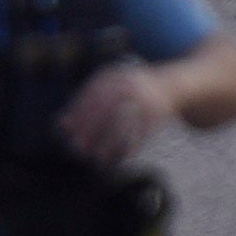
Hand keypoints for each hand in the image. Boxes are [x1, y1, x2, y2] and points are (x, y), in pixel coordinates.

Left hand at [58, 61, 173, 166]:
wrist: (174, 85)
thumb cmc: (132, 92)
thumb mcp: (108, 91)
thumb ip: (84, 105)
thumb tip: (60, 124)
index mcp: (112, 76)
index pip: (90, 95)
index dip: (77, 116)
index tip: (67, 135)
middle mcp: (128, 83)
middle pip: (104, 107)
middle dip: (89, 130)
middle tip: (78, 149)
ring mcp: (145, 96)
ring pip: (123, 121)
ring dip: (109, 142)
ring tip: (99, 159)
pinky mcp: (159, 110)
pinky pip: (143, 130)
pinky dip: (133, 145)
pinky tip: (125, 157)